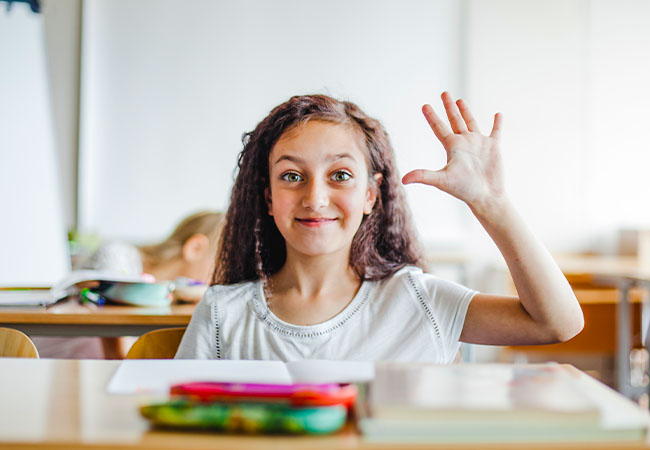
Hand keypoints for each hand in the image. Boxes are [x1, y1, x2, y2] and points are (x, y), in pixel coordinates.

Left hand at [402, 92, 504, 214]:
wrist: (485, 197)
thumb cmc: (463, 189)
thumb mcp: (442, 180)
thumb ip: (423, 176)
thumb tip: (403, 180)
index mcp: (452, 147)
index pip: (439, 128)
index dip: (431, 116)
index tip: (424, 105)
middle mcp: (464, 143)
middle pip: (454, 120)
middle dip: (449, 106)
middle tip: (444, 92)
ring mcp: (479, 144)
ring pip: (471, 122)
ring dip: (466, 111)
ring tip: (460, 100)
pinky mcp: (493, 147)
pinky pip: (496, 131)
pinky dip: (497, 123)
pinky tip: (498, 115)